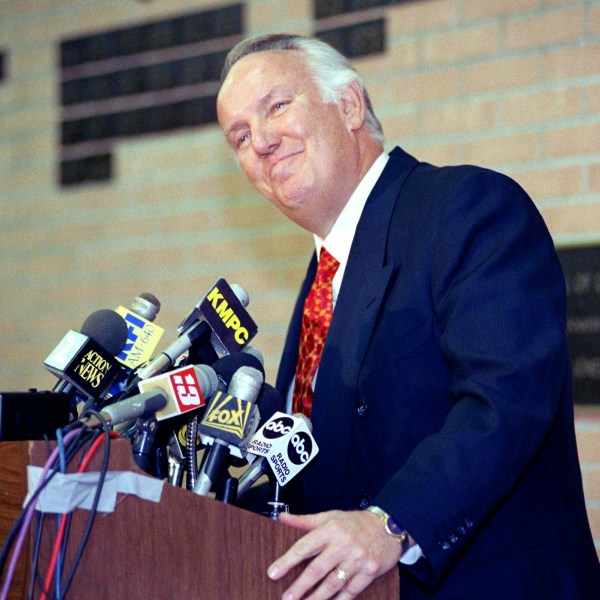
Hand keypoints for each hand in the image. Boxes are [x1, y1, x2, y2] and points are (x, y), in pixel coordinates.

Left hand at [267, 509, 401, 598]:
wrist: (389, 526)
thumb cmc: (355, 522)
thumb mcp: (330, 516)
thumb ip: (305, 521)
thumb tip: (282, 518)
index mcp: (331, 529)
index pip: (304, 547)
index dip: (287, 561)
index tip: (273, 573)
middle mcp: (344, 544)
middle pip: (317, 569)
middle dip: (300, 586)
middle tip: (286, 598)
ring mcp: (357, 559)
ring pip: (333, 583)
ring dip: (316, 598)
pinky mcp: (369, 572)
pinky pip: (351, 591)